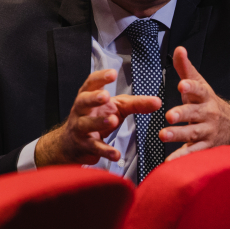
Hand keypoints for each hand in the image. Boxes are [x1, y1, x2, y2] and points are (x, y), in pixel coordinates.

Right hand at [35, 69, 161, 165]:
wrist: (72, 143)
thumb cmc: (97, 117)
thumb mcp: (117, 107)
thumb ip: (137, 104)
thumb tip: (157, 102)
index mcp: (89, 95)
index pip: (92, 83)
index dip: (101, 77)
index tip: (112, 73)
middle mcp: (82, 110)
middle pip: (84, 101)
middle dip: (94, 98)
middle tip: (105, 96)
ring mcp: (80, 128)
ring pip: (87, 124)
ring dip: (99, 122)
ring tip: (113, 121)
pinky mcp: (84, 146)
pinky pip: (95, 147)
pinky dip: (106, 151)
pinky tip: (116, 154)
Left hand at [161, 46, 229, 160]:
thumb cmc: (208, 102)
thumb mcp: (200, 84)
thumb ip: (186, 69)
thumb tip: (179, 49)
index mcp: (205, 97)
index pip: (199, 90)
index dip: (191, 87)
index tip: (182, 85)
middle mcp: (207, 113)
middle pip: (195, 113)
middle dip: (182, 114)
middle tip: (169, 116)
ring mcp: (207, 131)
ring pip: (193, 133)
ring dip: (178, 134)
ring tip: (163, 135)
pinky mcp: (205, 146)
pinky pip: (193, 151)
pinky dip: (182, 157)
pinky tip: (169, 161)